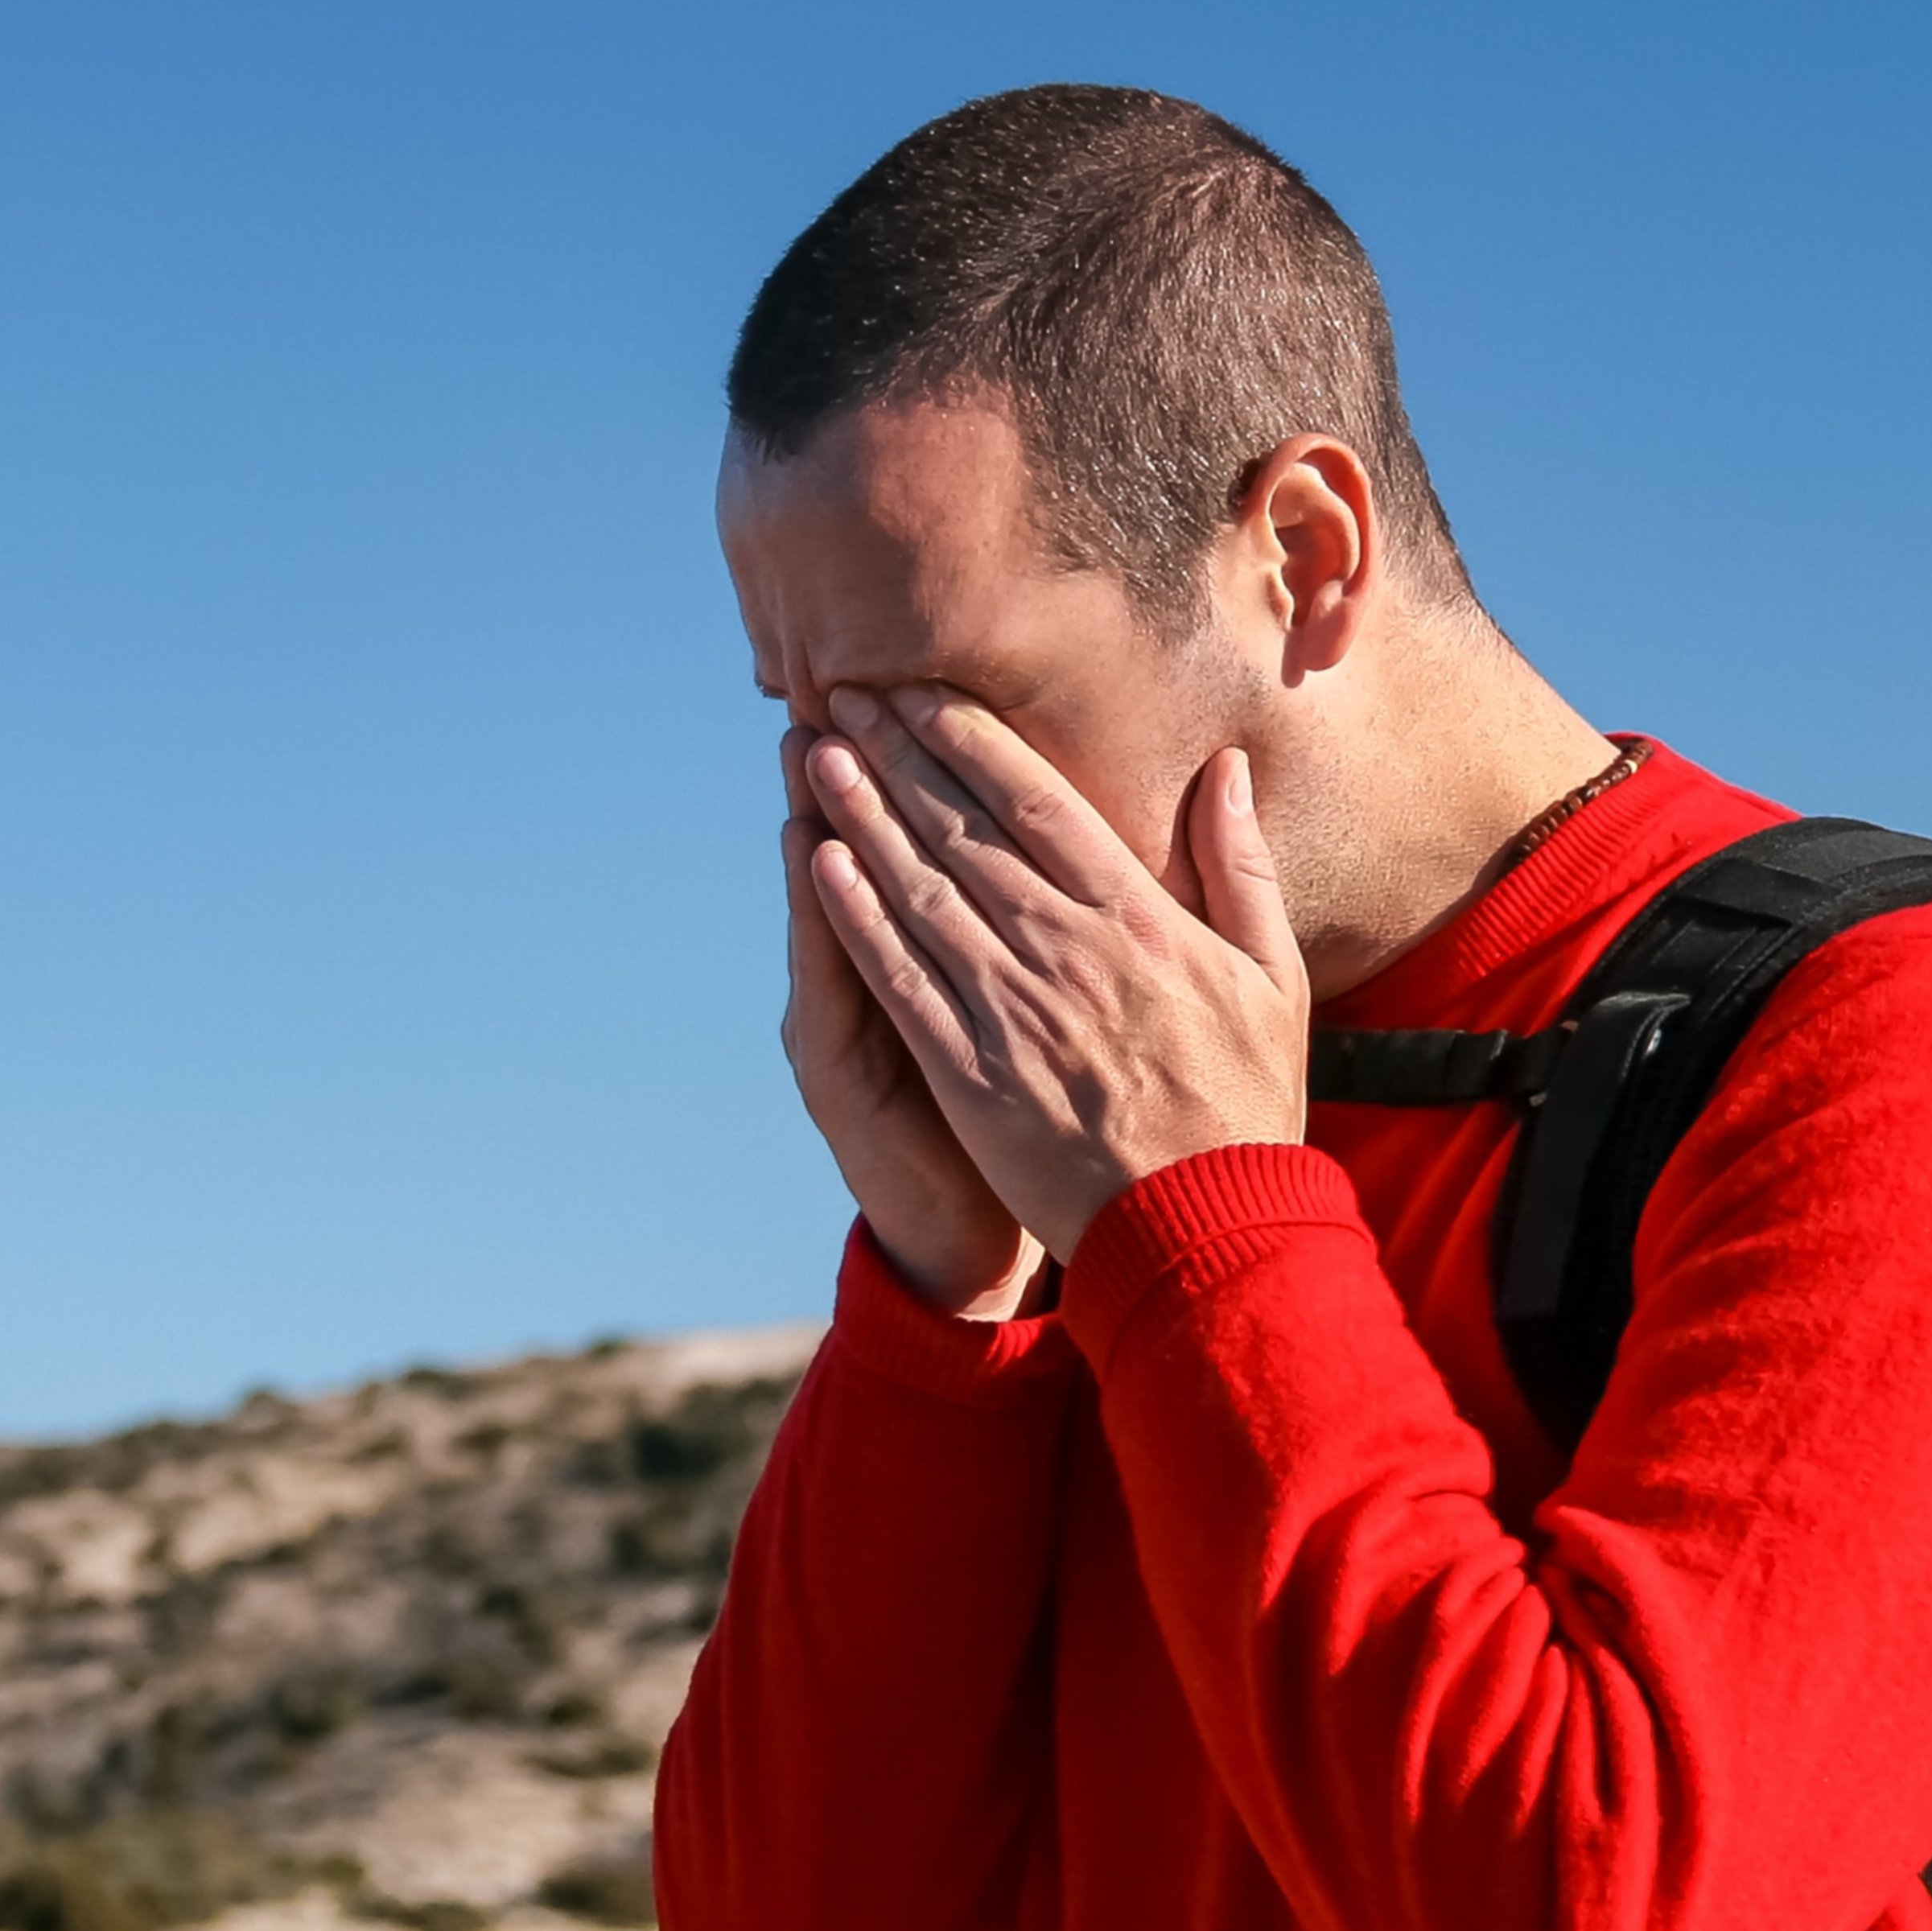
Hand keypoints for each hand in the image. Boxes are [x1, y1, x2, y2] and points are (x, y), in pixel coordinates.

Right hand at [773, 722, 1046, 1318]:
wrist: (981, 1244)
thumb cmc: (1038, 1142)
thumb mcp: (1054, 1031)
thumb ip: (1075, 946)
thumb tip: (1117, 868)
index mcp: (967, 963)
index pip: (949, 847)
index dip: (938, 773)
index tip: (932, 691)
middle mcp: (899, 981)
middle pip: (886, 858)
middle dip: (870, 773)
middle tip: (848, 686)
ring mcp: (861, 1023)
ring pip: (845, 903)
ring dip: (829, 820)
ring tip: (814, 741)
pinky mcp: (845, 1074)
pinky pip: (837, 984)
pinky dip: (828, 921)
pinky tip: (815, 859)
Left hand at [804, 683, 1308, 1260]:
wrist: (1205, 1228)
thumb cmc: (1246, 1107)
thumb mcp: (1272, 977)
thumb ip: (1241, 867)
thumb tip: (1227, 770)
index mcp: (1139, 919)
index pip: (1039, 802)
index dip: (971, 738)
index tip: (920, 690)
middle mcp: (1068, 951)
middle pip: (964, 830)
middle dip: (898, 755)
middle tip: (843, 691)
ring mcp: (1013, 1013)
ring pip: (921, 892)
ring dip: (862, 818)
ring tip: (817, 755)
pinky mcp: (971, 1077)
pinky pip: (902, 983)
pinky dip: (858, 921)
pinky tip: (819, 866)